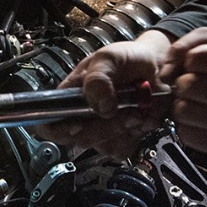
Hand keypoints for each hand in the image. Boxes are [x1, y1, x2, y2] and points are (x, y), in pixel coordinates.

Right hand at [33, 30, 174, 158]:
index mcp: (68, 97)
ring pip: (104, 146)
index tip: (77, 124)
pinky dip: (136, 134)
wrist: (157, 66)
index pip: (49, 124)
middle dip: (104, 127)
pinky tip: (141, 117)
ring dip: (124, 129)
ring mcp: (101, 130)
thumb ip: (99, 78)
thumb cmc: (127, 58)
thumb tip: (99, 106)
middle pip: (80, 139)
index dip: (59, 130)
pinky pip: (123, 149)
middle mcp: (82, 117)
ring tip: (137, 108)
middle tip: (123, 109)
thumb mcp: (109, 57)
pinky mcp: (121, 138)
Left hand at [165, 28, 206, 151]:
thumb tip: (166, 73)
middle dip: (182, 82)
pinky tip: (195, 118)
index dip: (190, 59)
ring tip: (192, 101)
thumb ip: (186, 46)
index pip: (198, 58)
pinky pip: (188, 135)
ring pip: (184, 111)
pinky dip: (185, 126)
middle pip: (189, 86)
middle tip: (189, 84)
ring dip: (181, 105)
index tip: (195, 64)